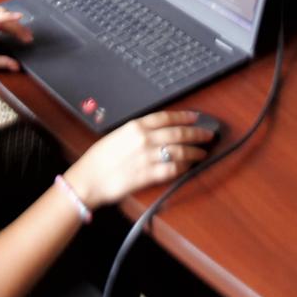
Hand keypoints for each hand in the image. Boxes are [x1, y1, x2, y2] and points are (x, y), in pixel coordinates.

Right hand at [62, 110, 217, 207]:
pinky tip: (188, 167)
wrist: (88, 179)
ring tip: (202, 153)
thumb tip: (157, 131)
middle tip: (208, 135)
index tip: (196, 117)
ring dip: (194, 152)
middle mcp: (144, 139)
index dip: (184, 117)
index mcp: (135, 126)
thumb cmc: (98, 159)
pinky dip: (183, 168)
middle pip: (178, 133)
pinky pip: (172, 169)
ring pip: (179, 151)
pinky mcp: (148, 175)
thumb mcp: (117, 135)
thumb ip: (137, 132)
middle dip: (196, 134)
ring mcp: (147, 157)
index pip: (166, 117)